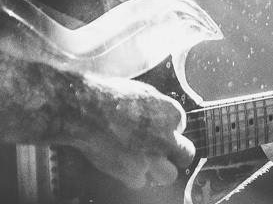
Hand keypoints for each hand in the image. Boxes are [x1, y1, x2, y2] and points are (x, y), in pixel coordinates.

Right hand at [71, 76, 196, 189]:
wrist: (86, 110)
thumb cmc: (107, 95)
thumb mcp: (139, 91)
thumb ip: (154, 106)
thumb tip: (155, 112)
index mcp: (170, 112)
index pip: (181, 126)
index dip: (168, 128)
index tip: (159, 130)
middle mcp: (166, 137)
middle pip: (185, 154)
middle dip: (175, 154)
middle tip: (162, 152)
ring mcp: (153, 158)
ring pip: (169, 174)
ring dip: (158, 170)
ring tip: (143, 163)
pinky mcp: (135, 173)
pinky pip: (140, 180)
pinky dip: (132, 175)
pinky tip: (121, 162)